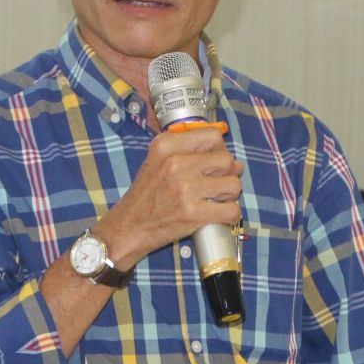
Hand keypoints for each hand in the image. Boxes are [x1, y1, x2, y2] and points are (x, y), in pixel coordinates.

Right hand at [96, 126, 242, 265]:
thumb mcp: (156, 161)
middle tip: (218, 184)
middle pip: (227, 160)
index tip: (216, 162)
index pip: (212, 136)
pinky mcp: (193, 213)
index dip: (220, 149)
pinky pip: (231, 210)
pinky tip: (220, 215)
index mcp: (166, 146)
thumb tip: (227, 155)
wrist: (129, 227)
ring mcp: (185, 188)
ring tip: (217, 200)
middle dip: (229, 173)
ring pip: (233, 185)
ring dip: (230, 195)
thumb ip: (184, 150)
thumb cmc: (146, 196)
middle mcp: (176, 163)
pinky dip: (230, 215)